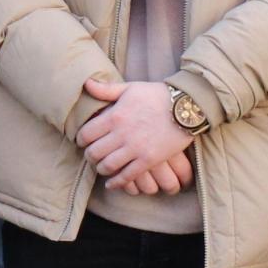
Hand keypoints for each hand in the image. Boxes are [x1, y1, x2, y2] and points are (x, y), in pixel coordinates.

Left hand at [79, 77, 192, 191]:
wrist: (187, 106)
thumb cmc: (158, 95)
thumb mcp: (131, 88)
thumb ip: (107, 89)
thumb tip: (86, 83)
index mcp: (115, 115)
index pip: (86, 134)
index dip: (80, 139)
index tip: (83, 141)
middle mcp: (122, 134)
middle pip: (94, 153)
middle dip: (90, 156)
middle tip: (92, 156)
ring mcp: (135, 148)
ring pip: (107, 167)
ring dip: (101, 169)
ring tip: (103, 167)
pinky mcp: (148, 160)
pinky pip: (127, 177)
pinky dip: (116, 183)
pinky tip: (112, 183)